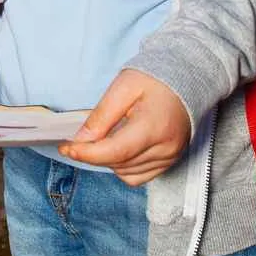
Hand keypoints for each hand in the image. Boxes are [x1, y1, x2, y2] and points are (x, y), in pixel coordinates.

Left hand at [58, 69, 191, 185]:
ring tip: (100, 141)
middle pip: (119, 163)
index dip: (87, 153)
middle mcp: (165, 148)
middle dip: (93, 155)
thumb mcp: (124, 87)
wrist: (187, 79)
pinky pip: (139, 177)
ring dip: (107, 161)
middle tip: (75, 142)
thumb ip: (102, 115)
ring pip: (126, 173)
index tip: (67, 147)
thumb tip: (81, 139)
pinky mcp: (170, 162)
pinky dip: (123, 167)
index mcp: (153, 126)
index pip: (115, 151)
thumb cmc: (155, 79)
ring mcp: (170, 157)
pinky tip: (118, 150)